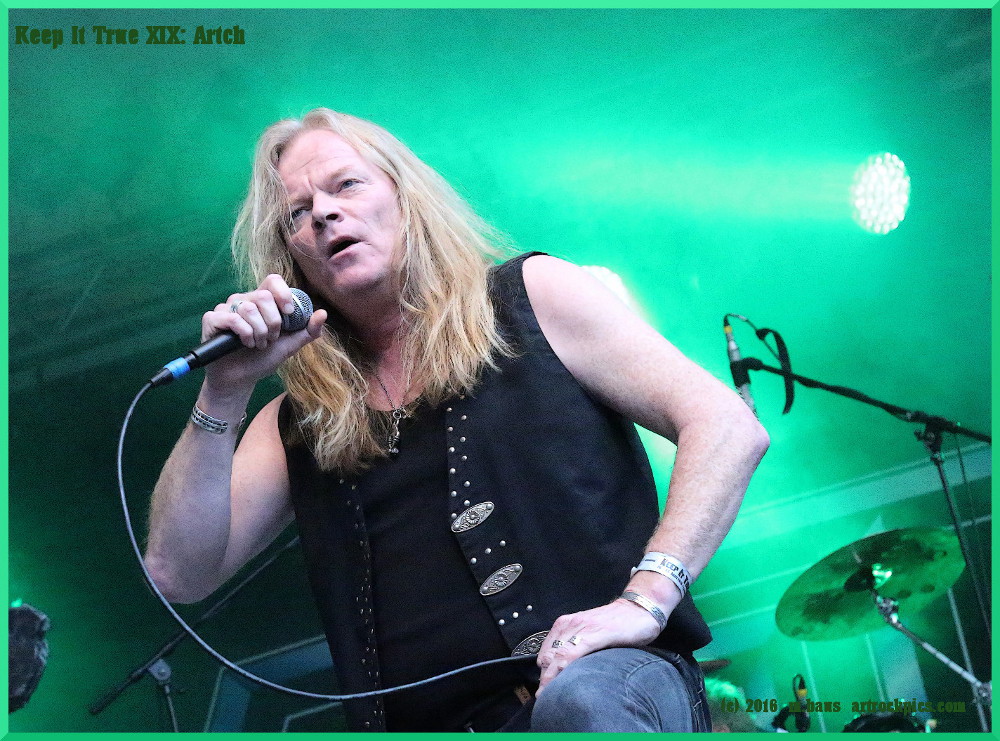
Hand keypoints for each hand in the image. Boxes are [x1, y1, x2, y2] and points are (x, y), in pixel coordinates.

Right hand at [201, 274, 326, 392]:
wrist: (241, 379)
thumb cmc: (263, 359)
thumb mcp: (290, 345)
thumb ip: (307, 331)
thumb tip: (323, 313)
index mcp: (263, 301)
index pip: (273, 280)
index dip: (283, 294)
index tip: (288, 314)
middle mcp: (244, 300)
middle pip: (263, 296)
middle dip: (272, 323)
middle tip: (270, 339)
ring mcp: (226, 308)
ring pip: (249, 309)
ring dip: (258, 333)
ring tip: (258, 344)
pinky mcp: (212, 319)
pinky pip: (232, 318)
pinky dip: (244, 334)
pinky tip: (244, 344)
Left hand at [535, 597, 665, 694]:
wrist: (641, 608)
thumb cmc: (619, 624)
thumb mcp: (592, 633)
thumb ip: (578, 646)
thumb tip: (566, 670)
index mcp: (566, 624)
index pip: (546, 653)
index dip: (543, 674)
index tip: (542, 693)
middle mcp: (570, 624)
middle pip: (548, 657)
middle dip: (544, 679)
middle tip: (544, 700)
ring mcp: (582, 628)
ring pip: (557, 657)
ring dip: (550, 679)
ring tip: (548, 698)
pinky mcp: (596, 634)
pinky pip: (573, 653)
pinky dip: (563, 669)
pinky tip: (561, 684)